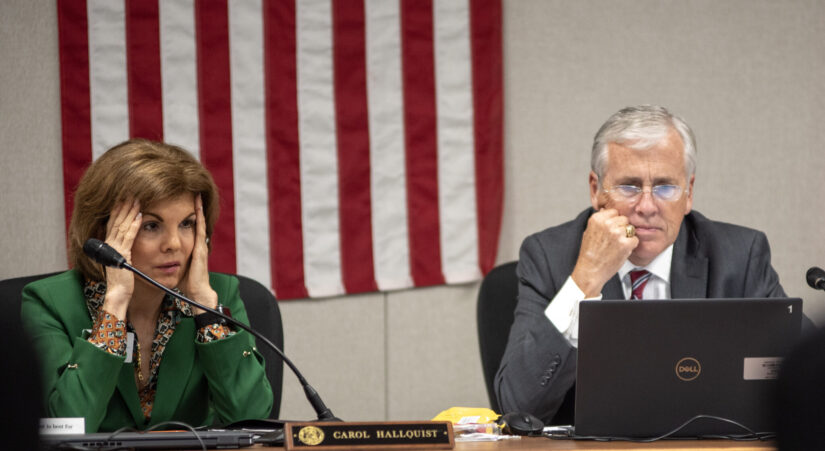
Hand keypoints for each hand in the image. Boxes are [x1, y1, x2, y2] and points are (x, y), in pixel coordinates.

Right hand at [102, 199, 141, 318]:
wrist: (118, 293)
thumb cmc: (122, 279)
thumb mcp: (123, 260)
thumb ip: (124, 249)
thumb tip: (128, 243)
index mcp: (110, 245)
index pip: (113, 222)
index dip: (118, 209)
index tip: (125, 197)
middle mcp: (110, 244)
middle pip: (116, 220)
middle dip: (124, 205)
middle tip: (131, 192)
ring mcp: (115, 249)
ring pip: (122, 226)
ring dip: (130, 212)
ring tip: (136, 199)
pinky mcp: (122, 255)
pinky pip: (128, 238)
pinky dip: (134, 226)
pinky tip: (140, 217)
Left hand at [182, 194, 217, 313]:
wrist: (197, 293)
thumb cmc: (187, 284)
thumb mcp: (178, 268)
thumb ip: (171, 260)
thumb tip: (161, 256)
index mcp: (191, 248)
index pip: (188, 228)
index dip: (186, 215)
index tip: (182, 203)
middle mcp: (197, 244)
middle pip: (195, 222)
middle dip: (194, 208)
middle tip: (192, 192)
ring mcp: (200, 245)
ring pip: (198, 222)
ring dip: (198, 208)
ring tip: (196, 194)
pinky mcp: (200, 248)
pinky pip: (199, 229)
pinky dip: (199, 217)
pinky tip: (197, 207)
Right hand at [571, 209, 638, 296]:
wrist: (590, 270)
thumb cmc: (589, 254)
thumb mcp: (588, 231)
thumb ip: (599, 221)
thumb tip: (607, 211)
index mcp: (597, 219)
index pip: (614, 212)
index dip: (614, 221)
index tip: (610, 230)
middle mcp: (607, 224)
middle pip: (624, 219)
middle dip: (621, 228)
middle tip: (614, 239)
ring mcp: (617, 233)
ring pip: (630, 228)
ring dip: (627, 236)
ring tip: (616, 246)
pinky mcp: (625, 243)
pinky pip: (635, 239)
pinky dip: (631, 246)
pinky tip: (621, 251)